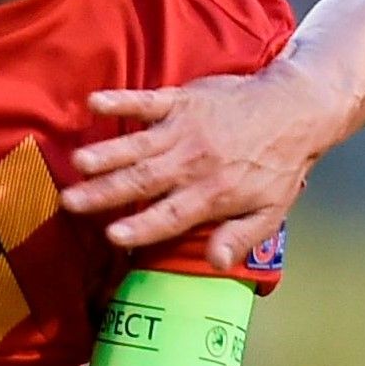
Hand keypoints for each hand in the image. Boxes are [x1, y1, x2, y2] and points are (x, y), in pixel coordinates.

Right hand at [62, 64, 344, 267]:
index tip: (112, 236)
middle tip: (70, 202)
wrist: (294, 109)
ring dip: (108, 153)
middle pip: (144, 182)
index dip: (142, 227)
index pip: (171, 216)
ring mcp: (186, 129)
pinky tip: (94, 104)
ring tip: (77, 162)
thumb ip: (239, 238)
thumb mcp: (270, 212)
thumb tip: (216, 264)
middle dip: (105, 193)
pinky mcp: (183, 101)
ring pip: (139, 145)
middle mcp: (194, 163)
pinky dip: (121, 101)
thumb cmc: (279, 165)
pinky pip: (147, 101)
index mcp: (213, 194)